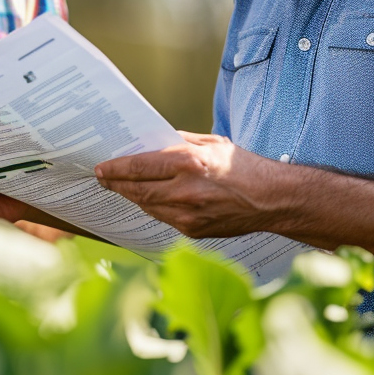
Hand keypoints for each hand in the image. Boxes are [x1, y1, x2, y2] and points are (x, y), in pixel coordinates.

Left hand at [94, 131, 277, 237]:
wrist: (273, 200)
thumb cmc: (244, 167)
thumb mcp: (211, 144)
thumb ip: (179, 143)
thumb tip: (150, 143)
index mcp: (189, 163)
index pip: (139, 167)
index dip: (115, 169)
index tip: (100, 168)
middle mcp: (185, 191)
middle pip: (137, 190)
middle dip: (116, 185)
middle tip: (103, 179)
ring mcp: (188, 215)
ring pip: (148, 206)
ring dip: (133, 197)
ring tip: (122, 188)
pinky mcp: (193, 232)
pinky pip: (163, 218)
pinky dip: (153, 208)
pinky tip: (149, 200)